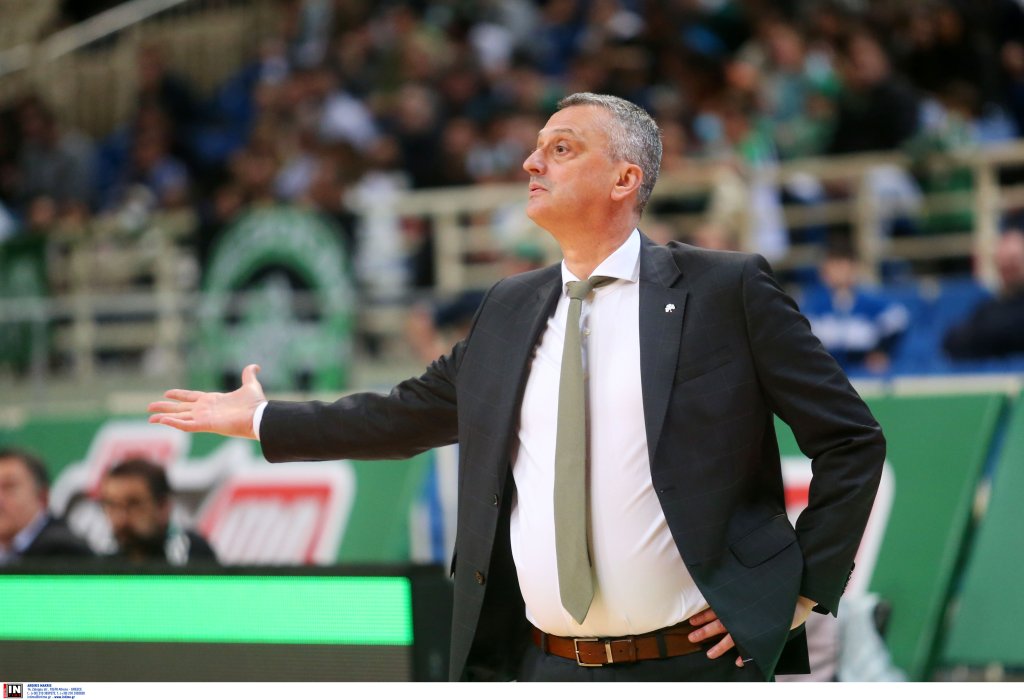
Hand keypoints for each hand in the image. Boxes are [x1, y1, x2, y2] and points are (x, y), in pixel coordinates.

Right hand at [147, 364, 265, 439]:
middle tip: (149, 407)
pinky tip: (162, 420)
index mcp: (212, 400)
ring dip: (164, 417)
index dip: (179, 395)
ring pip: (179, 417)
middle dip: (165, 407)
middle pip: (180, 408)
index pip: (191, 397)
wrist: (258, 416)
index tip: (167, 392)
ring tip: (150, 418)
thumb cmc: (255, 404)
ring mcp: (204, 418)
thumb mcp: (250, 385)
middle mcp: (205, 409)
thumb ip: (249, 375)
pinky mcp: (205, 425)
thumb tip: (255, 366)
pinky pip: (185, 425)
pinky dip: (173, 423)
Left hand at [687, 595, 816, 667]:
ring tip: (709, 655)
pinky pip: (752, 644)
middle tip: (691, 638)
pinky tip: (739, 662)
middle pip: (720, 623)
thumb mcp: (753, 592)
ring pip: (732, 635)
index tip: (691, 621)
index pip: (716, 609)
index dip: (704, 616)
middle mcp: (742, 613)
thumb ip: (740, 596)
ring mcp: (752, 622)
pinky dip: (745, 654)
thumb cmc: (774, 593)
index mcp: (738, 603)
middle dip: (705, 632)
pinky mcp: (764, 629)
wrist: (797, 595)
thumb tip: (726, 590)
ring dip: (720, 646)